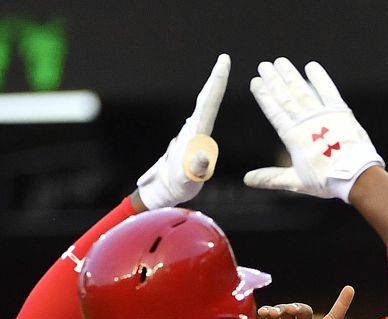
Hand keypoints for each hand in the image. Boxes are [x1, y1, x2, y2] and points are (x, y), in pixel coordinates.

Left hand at [136, 54, 228, 209]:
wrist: (163, 191)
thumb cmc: (177, 186)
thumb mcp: (188, 180)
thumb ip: (195, 168)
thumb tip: (201, 156)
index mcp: (195, 134)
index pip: (208, 105)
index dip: (216, 83)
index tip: (223, 64)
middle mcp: (193, 129)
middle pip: (206, 100)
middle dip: (215, 79)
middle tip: (223, 59)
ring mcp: (192, 132)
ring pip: (204, 105)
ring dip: (212, 87)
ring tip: (220, 69)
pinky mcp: (193, 137)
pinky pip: (204, 115)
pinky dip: (210, 100)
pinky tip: (211, 94)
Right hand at [244, 58, 382, 202]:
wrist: (355, 175)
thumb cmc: (325, 180)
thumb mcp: (295, 181)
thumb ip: (270, 178)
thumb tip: (247, 180)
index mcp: (293, 136)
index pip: (274, 111)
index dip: (264, 95)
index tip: (255, 82)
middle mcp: (305, 122)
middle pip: (285, 96)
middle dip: (273, 80)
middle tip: (264, 65)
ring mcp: (323, 115)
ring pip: (302, 90)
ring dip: (290, 75)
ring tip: (280, 62)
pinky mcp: (340, 111)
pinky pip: (327, 90)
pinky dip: (319, 78)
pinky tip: (311, 66)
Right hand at [249, 286, 354, 318]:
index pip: (333, 318)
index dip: (341, 304)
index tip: (349, 289)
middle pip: (305, 311)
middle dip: (298, 308)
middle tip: (292, 311)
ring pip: (287, 310)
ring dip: (282, 309)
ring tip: (275, 314)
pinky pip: (271, 315)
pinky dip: (268, 311)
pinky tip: (266, 313)